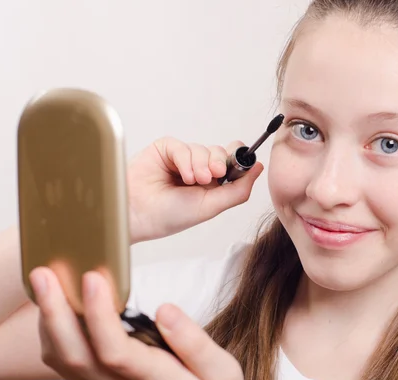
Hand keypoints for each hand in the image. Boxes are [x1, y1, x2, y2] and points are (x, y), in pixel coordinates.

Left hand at [29, 267, 245, 379]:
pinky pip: (69, 366)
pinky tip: (59, 308)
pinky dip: (55, 334)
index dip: (100, 316)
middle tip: (43, 274)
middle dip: (55, 313)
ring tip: (44, 284)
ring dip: (49, 322)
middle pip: (77, 357)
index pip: (117, 352)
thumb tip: (165, 310)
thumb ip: (196, 346)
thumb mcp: (224, 377)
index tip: (94, 278)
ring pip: (65, 363)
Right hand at [127, 138, 263, 243]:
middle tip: (211, 177)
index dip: (238, 159)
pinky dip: (185, 160)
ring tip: (191, 182)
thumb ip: (238, 189)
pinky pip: (183, 146)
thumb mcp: (212, 206)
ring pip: (203, 149)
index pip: (233, 162)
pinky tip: (181, 175)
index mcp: (212, 183)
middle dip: (218, 163)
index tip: (241, 162)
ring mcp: (182, 158)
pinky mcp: (166, 149)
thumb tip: (259, 168)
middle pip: (220, 152)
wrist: (139, 214)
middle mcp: (199, 169)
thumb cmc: (171, 215)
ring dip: (200, 165)